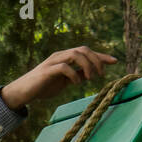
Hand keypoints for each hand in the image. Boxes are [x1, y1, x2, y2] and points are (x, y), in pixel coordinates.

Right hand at [1, 47, 116, 109]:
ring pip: (75, 54)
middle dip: (96, 60)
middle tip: (101, 75)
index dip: (101, 56)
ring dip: (87, 65)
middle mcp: (60, 56)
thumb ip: (77, 75)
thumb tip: (90, 74)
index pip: (86, 52)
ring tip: (90, 78)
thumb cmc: (45, 86)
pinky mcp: (47, 70)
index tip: (115, 61)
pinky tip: (76, 83)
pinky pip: (64, 66)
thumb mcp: (65, 81)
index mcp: (66, 58)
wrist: (25, 91)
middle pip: (83, 49)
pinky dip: (74, 74)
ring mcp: (53, 61)